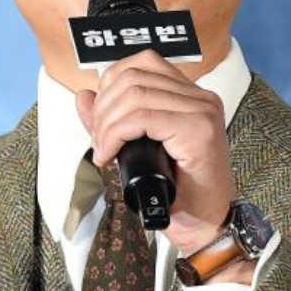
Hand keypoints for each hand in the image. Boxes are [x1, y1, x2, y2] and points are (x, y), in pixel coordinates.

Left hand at [75, 48, 237, 256]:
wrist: (206, 227)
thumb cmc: (181, 194)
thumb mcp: (137, 150)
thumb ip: (112, 120)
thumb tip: (84, 96)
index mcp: (190, 95)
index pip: (142, 63)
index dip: (110, 86)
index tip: (102, 121)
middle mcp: (201, 97)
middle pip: (133, 76)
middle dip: (103, 109)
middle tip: (99, 143)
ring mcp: (203, 111)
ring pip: (134, 94)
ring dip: (106, 124)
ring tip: (104, 152)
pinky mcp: (198, 130)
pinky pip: (142, 116)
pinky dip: (115, 134)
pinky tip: (110, 155)